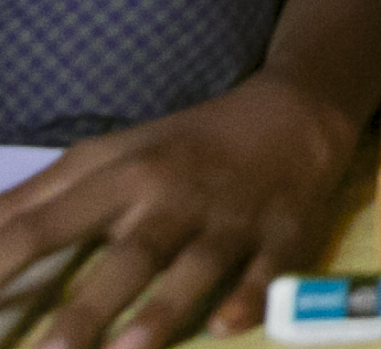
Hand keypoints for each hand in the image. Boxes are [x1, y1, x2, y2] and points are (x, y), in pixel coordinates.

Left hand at [0, 76, 349, 348]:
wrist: (295, 113)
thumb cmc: (183, 145)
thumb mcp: (107, 155)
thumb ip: (37, 197)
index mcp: (124, 177)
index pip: (48, 225)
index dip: (0, 265)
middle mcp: (177, 199)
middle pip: (128, 255)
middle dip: (87, 307)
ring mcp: (233, 220)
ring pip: (196, 267)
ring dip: (163, 309)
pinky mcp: (285, 234)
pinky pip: (270, 271)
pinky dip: (252, 297)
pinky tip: (226, 323)